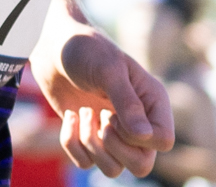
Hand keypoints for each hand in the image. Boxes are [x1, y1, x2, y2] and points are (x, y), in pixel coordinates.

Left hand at [40, 28, 174, 176]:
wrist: (52, 46)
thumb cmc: (85, 49)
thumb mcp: (108, 70)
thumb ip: (127, 102)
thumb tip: (145, 136)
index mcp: (152, 103)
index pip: (163, 142)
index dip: (138, 137)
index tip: (113, 112)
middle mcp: (137, 122)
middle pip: (142, 165)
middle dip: (114, 146)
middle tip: (100, 116)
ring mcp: (113, 132)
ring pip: (113, 169)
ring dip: (92, 144)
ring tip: (82, 113)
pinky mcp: (88, 135)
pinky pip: (85, 162)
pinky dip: (72, 143)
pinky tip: (69, 116)